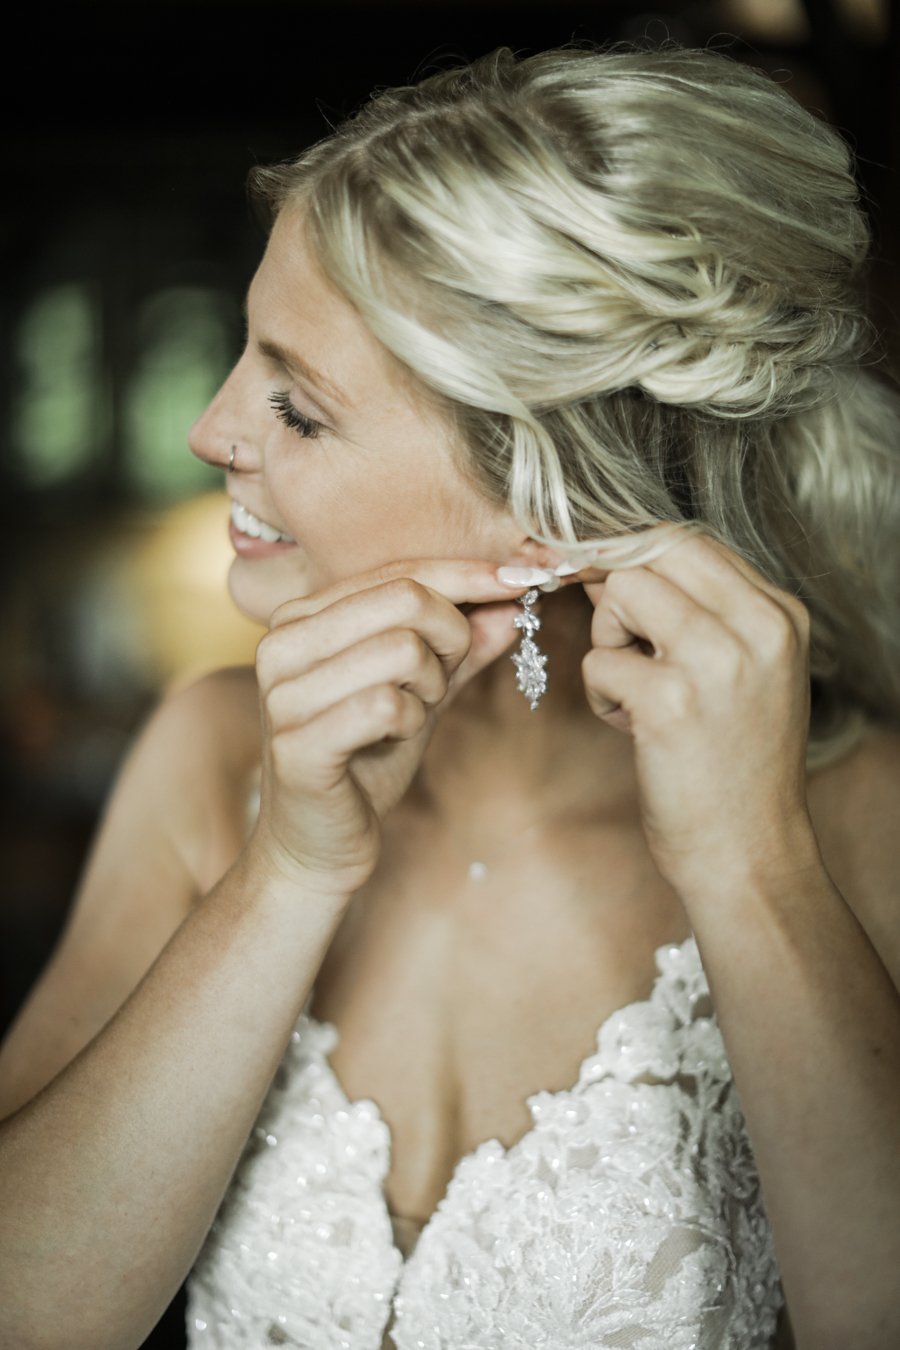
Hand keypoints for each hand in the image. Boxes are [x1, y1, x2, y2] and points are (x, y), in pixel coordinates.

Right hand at [251, 559, 525, 894]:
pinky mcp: (296, 745)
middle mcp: (281, 644)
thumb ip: (461, 648)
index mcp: (302, 618)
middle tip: (442, 683)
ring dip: (430, 688)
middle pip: (404, 600)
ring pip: (402, 650)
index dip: (469, 576)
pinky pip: (387, 705)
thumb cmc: (363, 763)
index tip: (524, 582)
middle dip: (451, 639)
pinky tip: (393, 741)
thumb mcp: (420, 693)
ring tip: (409, 716)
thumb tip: (513, 600)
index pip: (399, 572)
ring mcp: (283, 694)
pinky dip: (411, 722)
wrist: (316, 846)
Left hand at [580, 531, 814, 893]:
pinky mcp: (671, 703)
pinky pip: (599, 660)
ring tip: (633, 689)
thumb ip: (697, 612)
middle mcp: (757, 626)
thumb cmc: (733, 762)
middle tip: (620, 641)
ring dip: (608, 639)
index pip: (688, 539)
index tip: (603, 582)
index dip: (630, 554)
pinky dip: (600, 693)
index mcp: (779, 613)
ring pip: (621, 593)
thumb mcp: (742, 671)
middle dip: (615, 589)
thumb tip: (609, 563)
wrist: (749, 852)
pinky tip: (631, 728)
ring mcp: (715, 661)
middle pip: (650, 552)